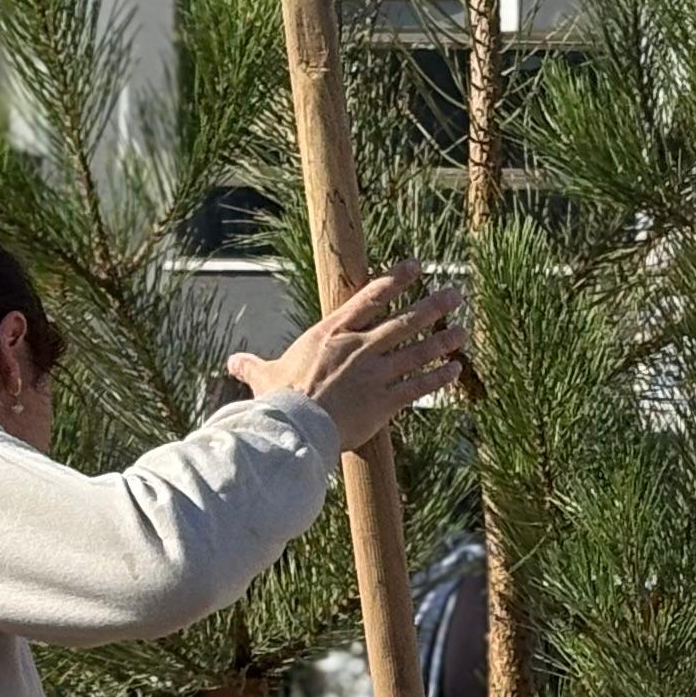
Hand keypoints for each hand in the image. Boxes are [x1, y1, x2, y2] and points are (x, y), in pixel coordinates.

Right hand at [228, 272, 468, 451]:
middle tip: (455, 294)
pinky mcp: (384, 401)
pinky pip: (418, 385)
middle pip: (404, 321)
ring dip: (443, 340)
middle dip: (432, 306)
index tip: (417, 267)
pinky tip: (455, 370)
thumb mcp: (265, 377)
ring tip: (462, 330)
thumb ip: (254, 366)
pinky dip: (438, 377)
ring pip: (417, 351)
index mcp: (332, 333)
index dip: (396, 280)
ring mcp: (375, 373)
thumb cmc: (279, 402)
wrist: (294, 429)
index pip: (370, 297)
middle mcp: (358, 347)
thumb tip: (233, 362)